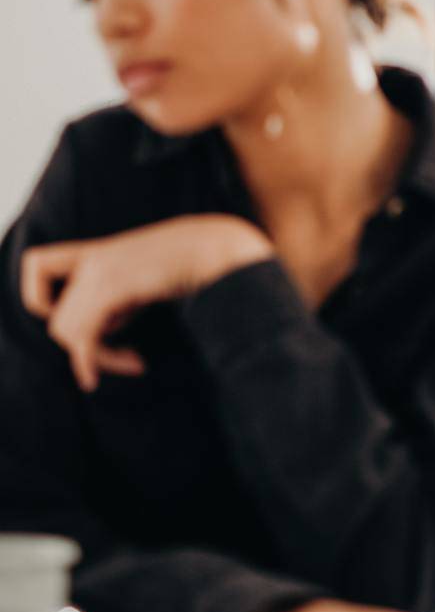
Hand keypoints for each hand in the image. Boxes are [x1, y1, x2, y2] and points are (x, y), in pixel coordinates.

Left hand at [21, 215, 272, 390]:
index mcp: (97, 252)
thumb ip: (124, 298)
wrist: (220, 247)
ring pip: (67, 332)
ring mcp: (100, 268)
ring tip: (137, 360)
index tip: (90, 321)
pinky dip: (98, 360)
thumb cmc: (195, 265)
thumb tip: (111, 328)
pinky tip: (137, 364)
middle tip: (128, 358)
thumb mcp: (147, 281)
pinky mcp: (112, 283)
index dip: (45, 300)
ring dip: (99, 357)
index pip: (36, 265)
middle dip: (86, 348)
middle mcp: (92, 257)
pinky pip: (83, 335)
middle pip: (57, 318)